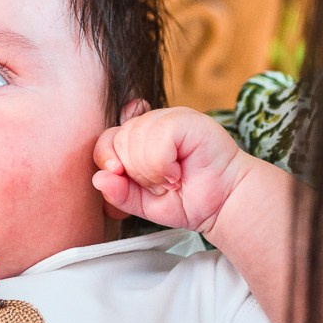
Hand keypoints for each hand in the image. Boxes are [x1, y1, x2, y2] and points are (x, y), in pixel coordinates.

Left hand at [91, 106, 252, 234]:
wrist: (224, 205)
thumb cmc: (189, 200)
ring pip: (136, 136)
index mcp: (140, 137)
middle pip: (119, 138)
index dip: (107, 158)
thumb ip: (120, 193)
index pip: (107, 138)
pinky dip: (163, 162)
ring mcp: (171, 117)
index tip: (119, 175)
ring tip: (172, 179)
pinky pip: (158, 135)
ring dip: (151, 171)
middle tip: (161, 184)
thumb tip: (98, 177)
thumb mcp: (144, 204)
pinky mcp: (188, 119)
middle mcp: (153, 122)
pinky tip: (178, 172)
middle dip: (135, 172)